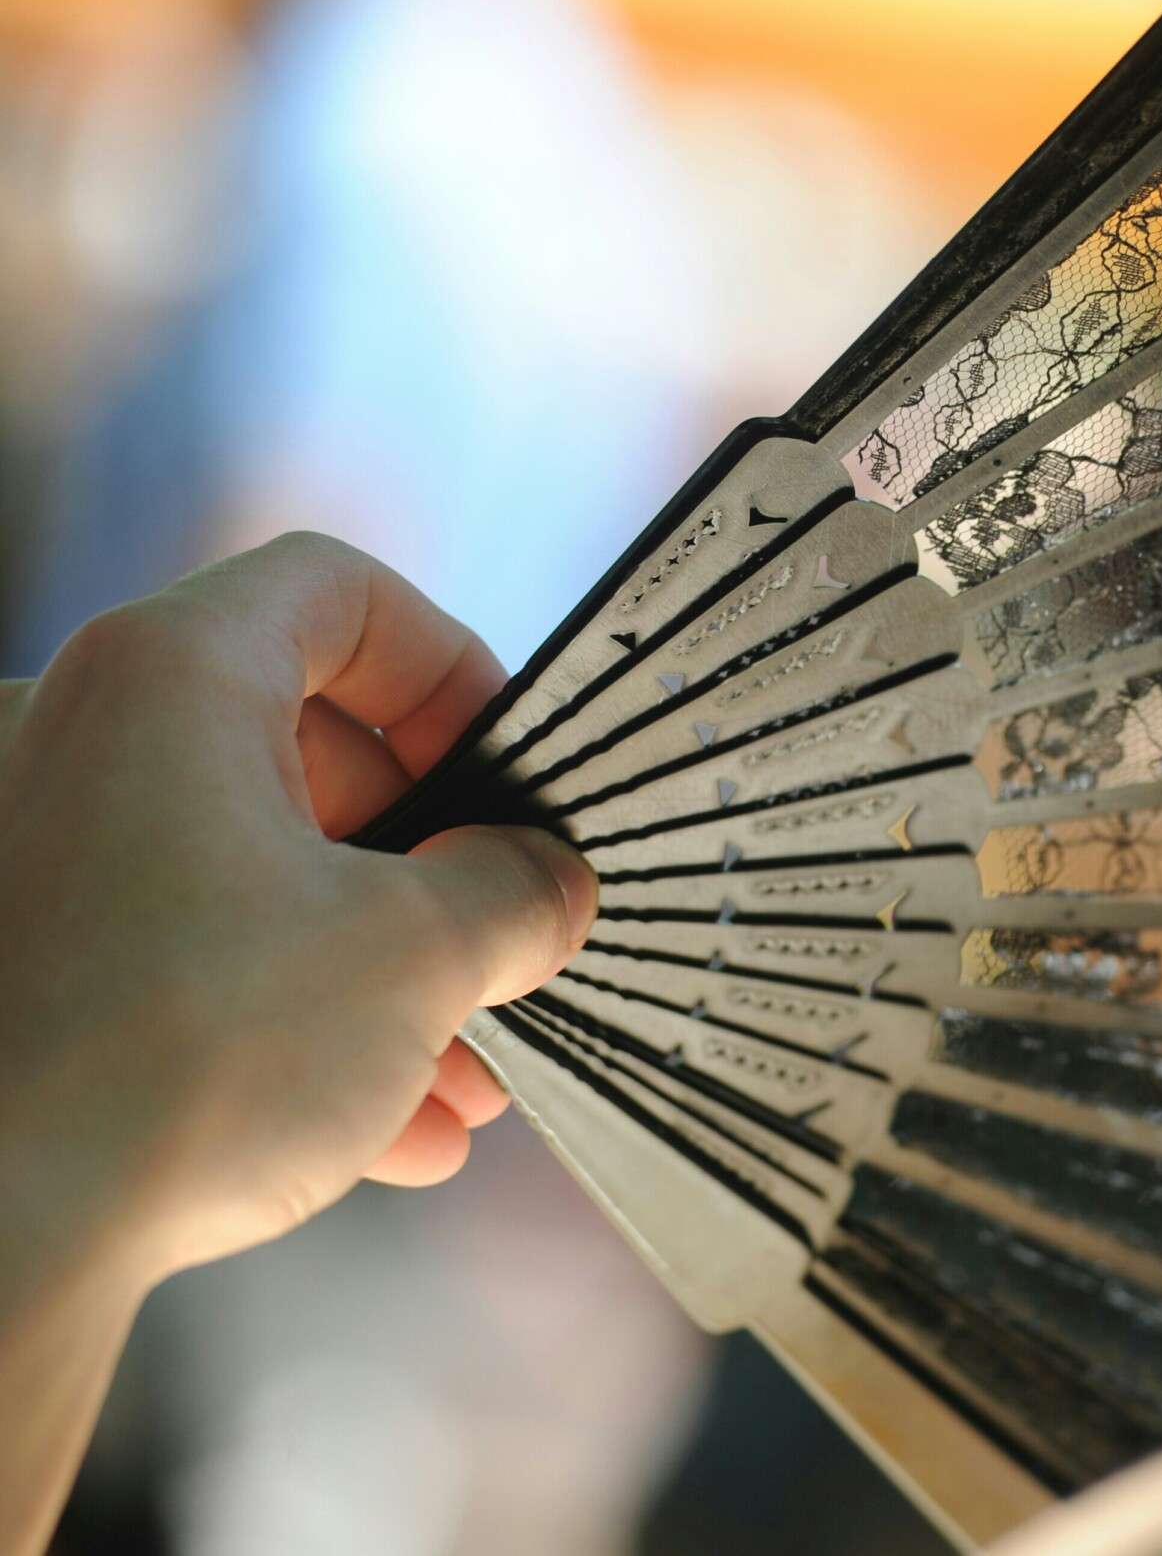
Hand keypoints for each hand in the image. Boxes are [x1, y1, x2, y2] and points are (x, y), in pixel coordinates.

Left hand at [0, 533, 595, 1290]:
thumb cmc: (181, 1062)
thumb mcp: (419, 956)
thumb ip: (514, 892)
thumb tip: (545, 885)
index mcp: (167, 677)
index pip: (340, 592)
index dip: (450, 669)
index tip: (504, 776)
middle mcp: (73, 738)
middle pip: (304, 750)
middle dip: (428, 869)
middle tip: (504, 952)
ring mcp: (28, 854)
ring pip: (248, 871)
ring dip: (373, 965)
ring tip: (463, 1078)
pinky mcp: (15, 967)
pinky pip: (178, 954)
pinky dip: (283, 1018)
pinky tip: (384, 1131)